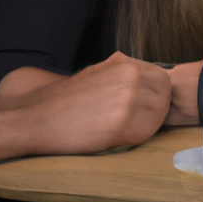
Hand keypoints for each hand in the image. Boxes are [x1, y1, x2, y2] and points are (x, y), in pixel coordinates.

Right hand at [0, 53, 171, 158]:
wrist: (38, 118)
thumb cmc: (68, 97)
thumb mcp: (99, 71)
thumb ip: (125, 71)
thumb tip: (148, 76)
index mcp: (127, 65)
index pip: (163, 78)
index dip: (158, 92)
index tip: (149, 103)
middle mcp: (131, 80)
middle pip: (164, 96)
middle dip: (157, 108)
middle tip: (142, 118)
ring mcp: (127, 102)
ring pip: (158, 115)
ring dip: (149, 122)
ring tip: (130, 127)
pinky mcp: (120, 126)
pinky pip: (145, 132)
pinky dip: (139, 136)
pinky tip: (123, 136)